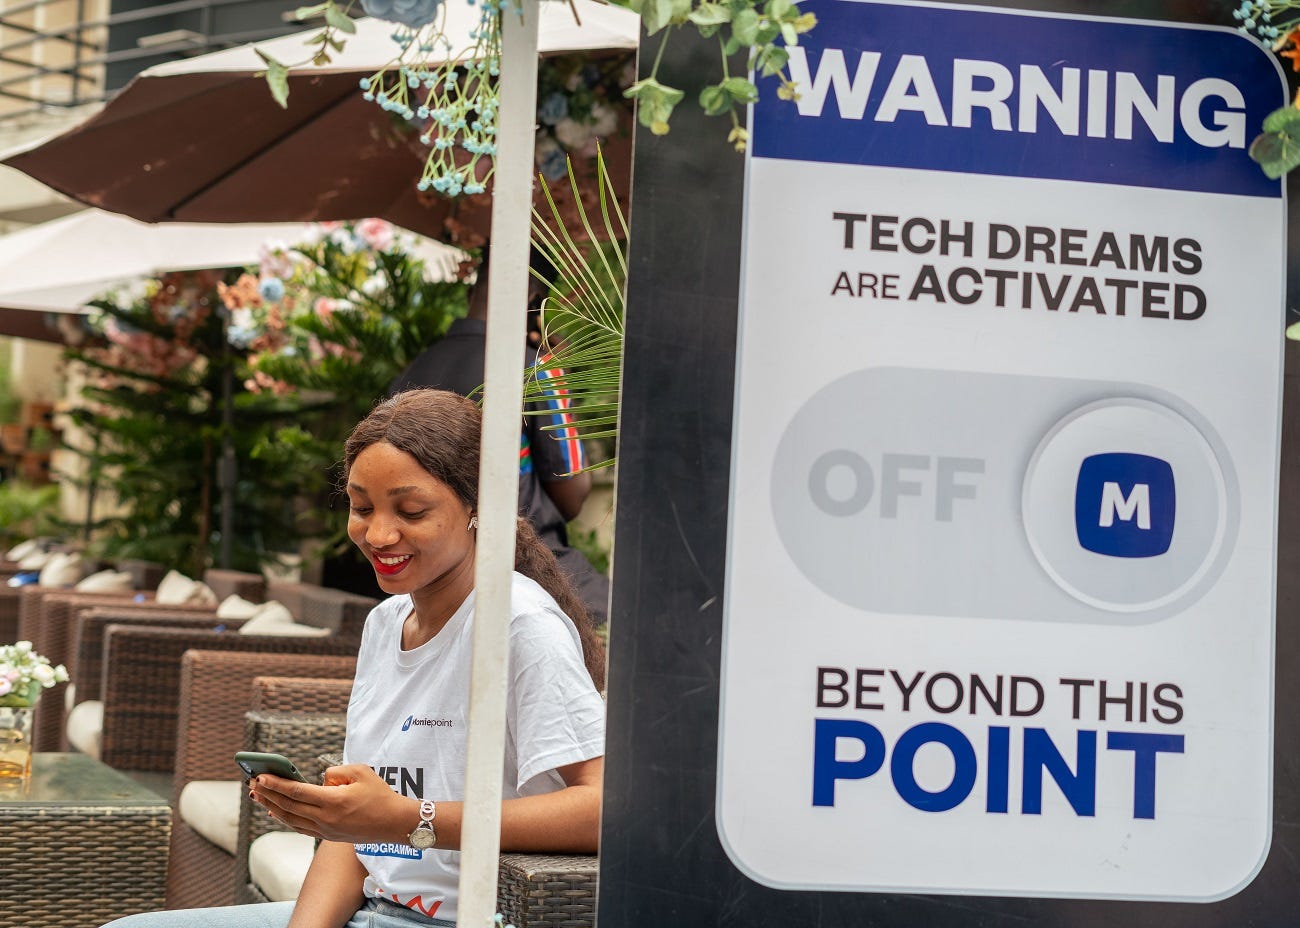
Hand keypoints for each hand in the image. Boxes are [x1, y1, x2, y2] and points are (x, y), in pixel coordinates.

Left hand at [250, 763, 410, 843]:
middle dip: (268, 794)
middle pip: (288, 806)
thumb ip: (335, 771)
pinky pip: (300, 827)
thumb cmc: (380, 794)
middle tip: (252, 783)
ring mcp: (325, 830)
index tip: (260, 776)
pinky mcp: (328, 836)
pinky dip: (285, 818)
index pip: (297, 791)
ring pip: (291, 819)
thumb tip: (319, 780)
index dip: (276, 784)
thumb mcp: (361, 771)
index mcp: (333, 801)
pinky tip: (276, 811)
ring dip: (272, 807)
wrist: (393, 823)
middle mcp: (325, 818)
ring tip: (258, 796)